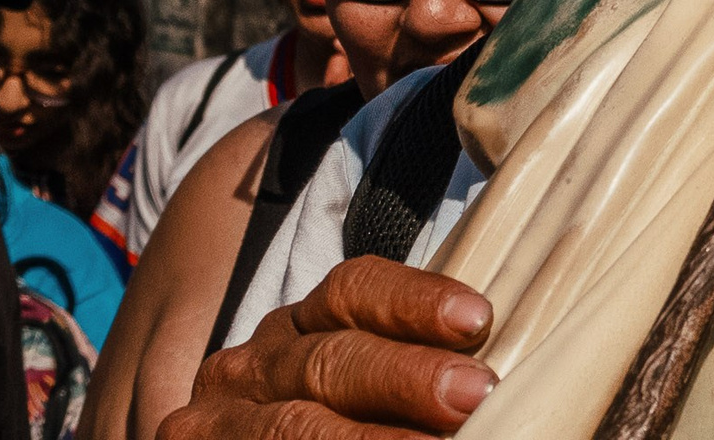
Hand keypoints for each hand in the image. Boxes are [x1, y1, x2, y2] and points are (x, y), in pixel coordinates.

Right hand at [157, 258, 494, 439]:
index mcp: (302, 326)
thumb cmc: (340, 421)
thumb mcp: (364, 388)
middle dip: (407, 377)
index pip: (353, 290)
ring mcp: (217, 420)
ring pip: (296, 423)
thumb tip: (497, 378)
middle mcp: (252, 365)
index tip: (478, 318)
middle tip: (475, 394)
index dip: (415, 300)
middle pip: (332, 358)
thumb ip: (416, 372)